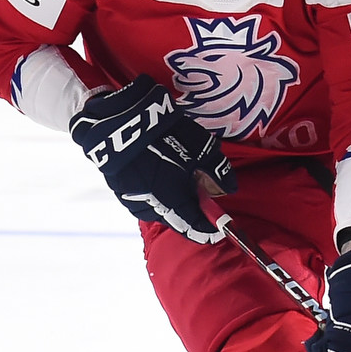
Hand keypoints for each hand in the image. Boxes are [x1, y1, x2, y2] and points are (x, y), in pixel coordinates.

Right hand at [71, 76, 235, 243]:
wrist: (121, 122)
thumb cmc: (165, 136)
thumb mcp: (199, 149)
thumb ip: (218, 170)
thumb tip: (230, 186)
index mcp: (173, 203)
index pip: (195, 227)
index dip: (209, 229)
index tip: (219, 228)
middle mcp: (152, 209)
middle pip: (178, 220)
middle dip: (191, 211)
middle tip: (200, 195)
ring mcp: (133, 202)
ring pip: (160, 211)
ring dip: (172, 203)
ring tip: (178, 181)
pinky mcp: (120, 192)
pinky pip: (144, 201)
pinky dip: (156, 195)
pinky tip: (158, 177)